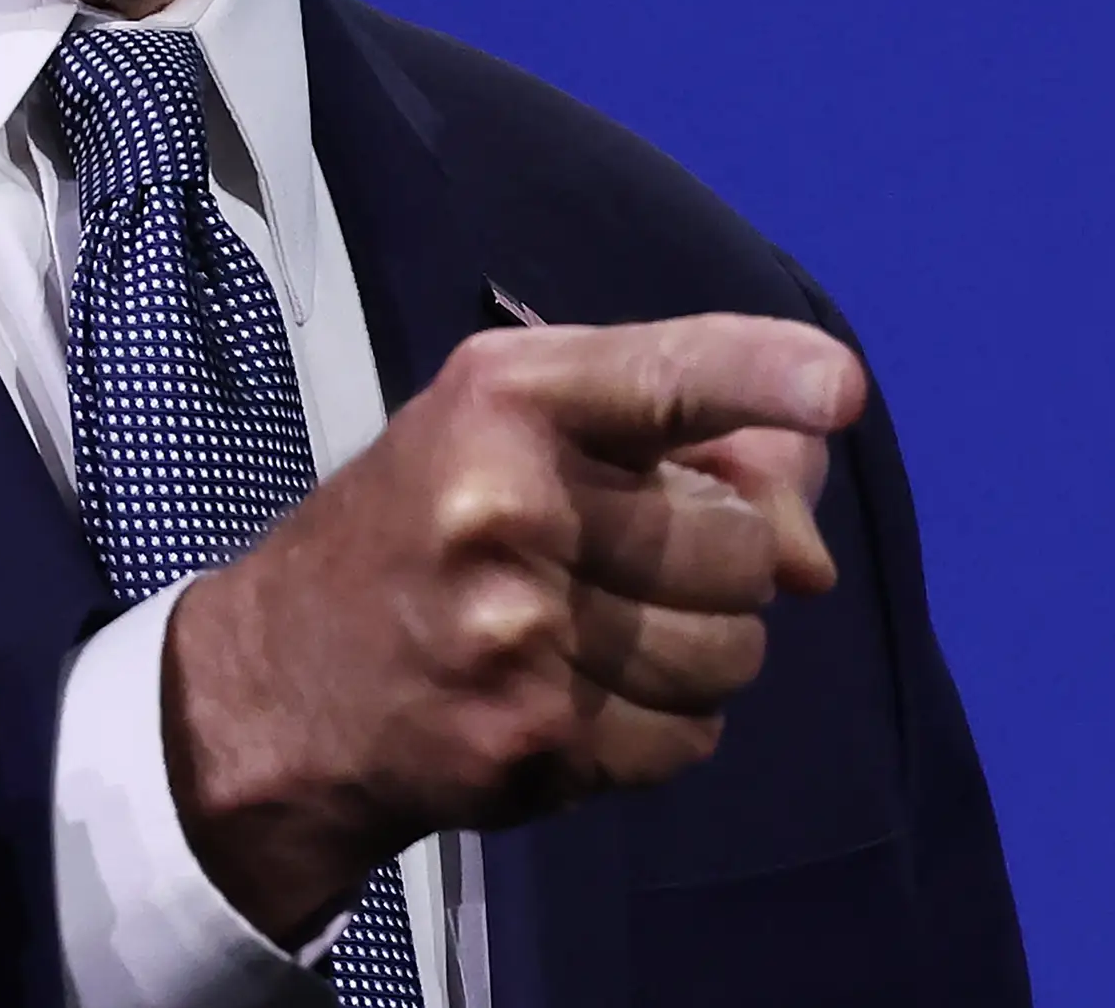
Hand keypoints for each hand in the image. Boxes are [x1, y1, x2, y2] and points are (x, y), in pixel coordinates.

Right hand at [158, 314, 864, 941]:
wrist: (276, 687)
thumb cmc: (417, 531)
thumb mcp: (513, 438)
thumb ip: (681, 448)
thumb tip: (814, 557)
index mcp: (502, 402)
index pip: (665, 376)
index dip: (764, 376)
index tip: (839, 388)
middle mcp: (508, 504)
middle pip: (738, 546)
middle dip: (726, 564)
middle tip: (640, 564)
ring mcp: (518, 632)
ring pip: (731, 653)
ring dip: (703, 654)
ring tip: (607, 636)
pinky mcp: (530, 737)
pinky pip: (690, 738)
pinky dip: (665, 727)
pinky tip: (584, 697)